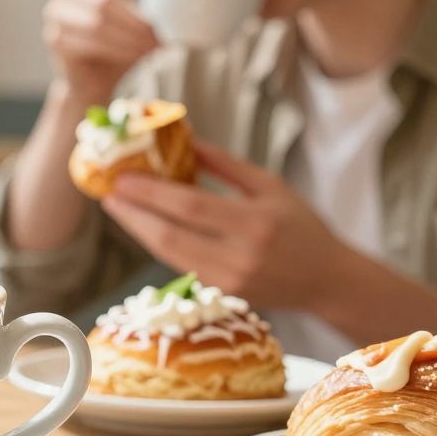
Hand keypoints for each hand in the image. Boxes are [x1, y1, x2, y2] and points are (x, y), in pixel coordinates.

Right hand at [42, 0, 160, 98]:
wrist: (99, 75)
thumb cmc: (122, 35)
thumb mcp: (139, 6)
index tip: (162, 3)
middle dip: (135, 19)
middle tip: (159, 34)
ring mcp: (56, 12)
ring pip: (95, 23)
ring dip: (128, 37)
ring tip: (151, 47)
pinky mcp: (54, 38)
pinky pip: (86, 43)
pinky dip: (115, 50)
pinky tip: (134, 56)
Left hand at [98, 141, 351, 309]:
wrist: (327, 280)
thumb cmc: (301, 226)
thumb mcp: (271, 186)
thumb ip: (226, 165)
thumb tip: (186, 140)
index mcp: (256, 223)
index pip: (190, 206)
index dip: (151, 193)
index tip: (122, 178)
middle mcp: (240, 257)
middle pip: (170, 235)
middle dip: (133, 214)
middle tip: (108, 192)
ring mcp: (229, 281)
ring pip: (169, 255)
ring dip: (138, 230)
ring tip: (118, 207)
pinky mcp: (222, 295)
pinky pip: (180, 265)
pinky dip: (158, 244)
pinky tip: (143, 225)